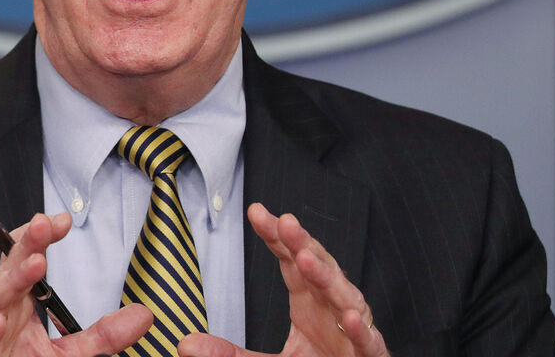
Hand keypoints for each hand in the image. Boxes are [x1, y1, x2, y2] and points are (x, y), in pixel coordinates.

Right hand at [0, 212, 151, 356]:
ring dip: (13, 280)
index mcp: (19, 299)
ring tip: (35, 264)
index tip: (62, 221)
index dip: (41, 237)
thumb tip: (144, 316)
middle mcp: (0, 307)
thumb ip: (102, 335)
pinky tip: (0, 321)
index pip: (27, 257)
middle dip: (27, 244)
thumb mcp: (68, 352)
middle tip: (43, 224)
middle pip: (10, 268)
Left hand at [177, 203, 388, 356]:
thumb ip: (228, 354)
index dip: (276, 236)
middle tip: (284, 222)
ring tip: (305, 259)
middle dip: (302, 243)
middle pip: (318, 267)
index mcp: (309, 300)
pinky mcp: (368, 355)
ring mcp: (352, 329)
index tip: (256, 211)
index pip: (291, 259)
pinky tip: (349, 317)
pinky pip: (367, 341)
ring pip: (344, 296)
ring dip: (327, 276)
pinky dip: (361, 329)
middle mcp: (332, 306)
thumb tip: (185, 344)